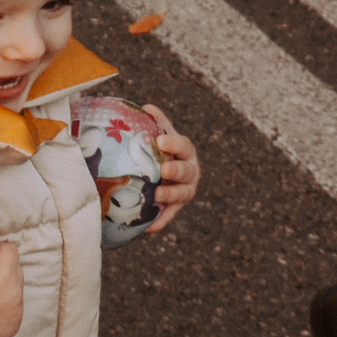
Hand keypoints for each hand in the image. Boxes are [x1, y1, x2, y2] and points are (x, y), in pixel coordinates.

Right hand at [0, 219, 23, 336]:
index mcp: (4, 274)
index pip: (10, 249)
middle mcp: (16, 293)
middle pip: (16, 268)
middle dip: (1, 268)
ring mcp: (17, 311)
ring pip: (17, 287)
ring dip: (4, 286)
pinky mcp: (14, 325)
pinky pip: (15, 307)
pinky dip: (5, 306)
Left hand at [140, 104, 200, 235]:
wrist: (162, 173)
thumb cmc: (158, 150)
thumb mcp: (159, 134)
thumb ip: (155, 123)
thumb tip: (146, 107)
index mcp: (185, 152)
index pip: (184, 146)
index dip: (174, 144)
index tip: (160, 141)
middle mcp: (190, 172)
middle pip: (187, 172)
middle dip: (177, 171)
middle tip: (164, 170)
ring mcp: (184, 191)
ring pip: (181, 195)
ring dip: (170, 196)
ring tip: (157, 196)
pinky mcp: (175, 208)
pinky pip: (169, 216)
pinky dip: (161, 221)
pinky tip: (149, 229)